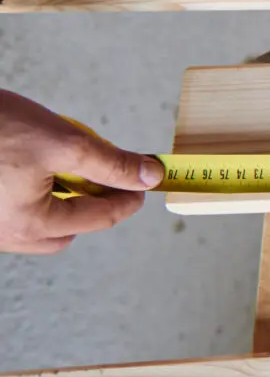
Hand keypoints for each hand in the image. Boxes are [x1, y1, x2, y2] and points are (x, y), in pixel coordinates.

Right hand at [0, 90, 161, 253]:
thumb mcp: (64, 141)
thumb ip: (110, 163)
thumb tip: (149, 176)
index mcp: (30, 224)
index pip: (99, 219)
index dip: (129, 198)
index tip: (146, 182)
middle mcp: (7, 234)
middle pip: (67, 230)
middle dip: (90, 207)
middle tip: (104, 177)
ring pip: (40, 226)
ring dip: (60, 204)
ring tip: (65, 169)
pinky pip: (16, 215)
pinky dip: (34, 199)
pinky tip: (34, 169)